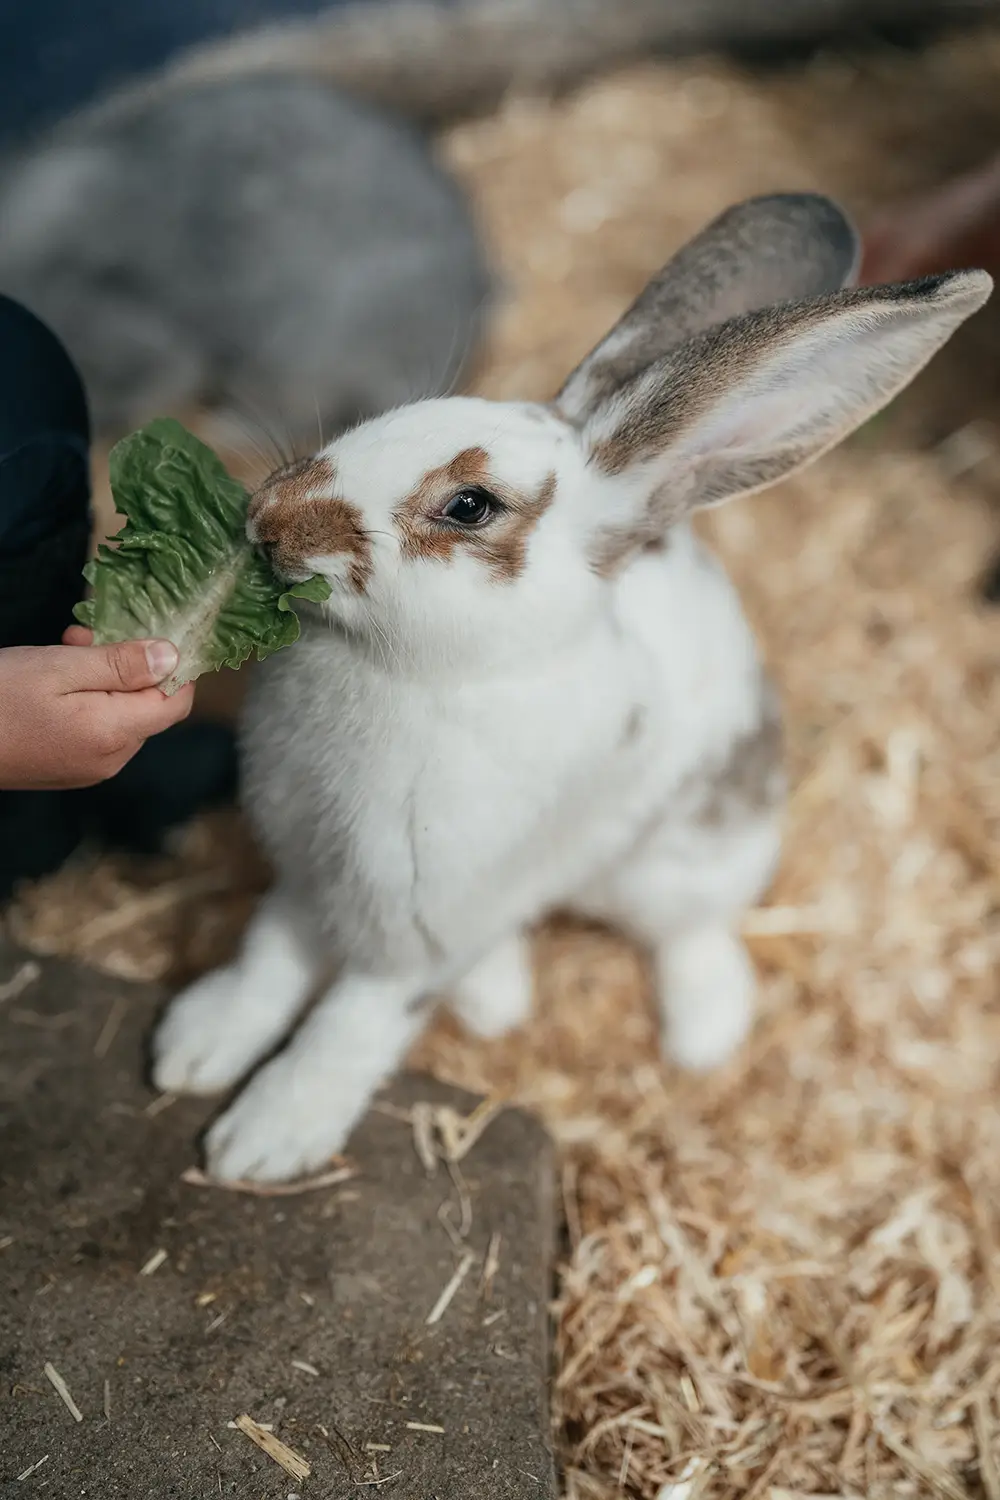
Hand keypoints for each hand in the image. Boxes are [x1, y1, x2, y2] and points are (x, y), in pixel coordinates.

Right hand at [0, 628, 194, 789]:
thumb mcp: (60, 667)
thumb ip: (121, 663)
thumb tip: (173, 657)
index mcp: (115, 734)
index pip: (176, 702)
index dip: (175, 666)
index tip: (151, 632)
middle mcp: (112, 759)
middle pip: (148, 707)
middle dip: (129, 665)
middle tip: (86, 634)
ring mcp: (90, 768)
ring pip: (122, 715)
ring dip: (105, 678)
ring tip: (67, 647)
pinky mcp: (69, 768)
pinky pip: (98, 729)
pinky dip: (89, 700)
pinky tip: (56, 679)